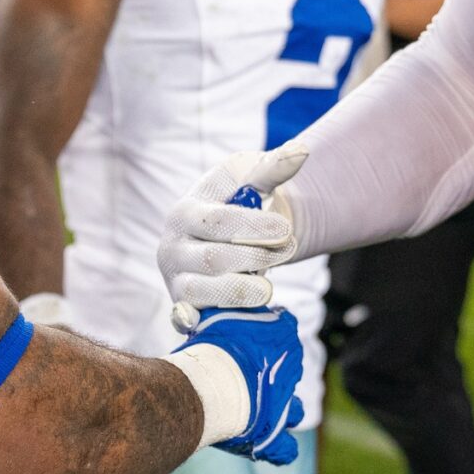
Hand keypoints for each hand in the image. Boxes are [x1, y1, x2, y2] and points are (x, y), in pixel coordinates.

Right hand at [160, 148, 303, 332]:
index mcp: (184, 211)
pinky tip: (226, 319)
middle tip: (288, 249)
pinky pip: (188, 322)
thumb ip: (275, 166)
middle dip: (257, 257)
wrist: (230, 233)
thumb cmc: (240, 199)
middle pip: (214, 259)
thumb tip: (302, 151)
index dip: (254, 228)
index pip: (217, 221)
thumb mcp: (253, 176)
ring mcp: (175, 281)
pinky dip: (201, 322)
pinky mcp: (184, 308)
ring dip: (245, 290)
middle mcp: (172, 248)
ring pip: (204, 293)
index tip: (286, 230)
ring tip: (270, 284)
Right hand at [176, 308, 305, 463]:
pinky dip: (280, 448)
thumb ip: (224, 308)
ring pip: (293, 407)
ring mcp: (284, 402)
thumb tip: (216, 299)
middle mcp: (292, 366)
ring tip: (259, 407)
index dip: (265, 333)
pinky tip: (273, 447)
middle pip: (288, 367)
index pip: (284, 326)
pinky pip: (284, 448)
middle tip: (245, 373)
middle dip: (271, 371)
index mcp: (284, 333)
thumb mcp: (217, 314)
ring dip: (281, 406)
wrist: (209, 384)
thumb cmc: (210, 346)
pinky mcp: (271, 435)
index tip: (246, 338)